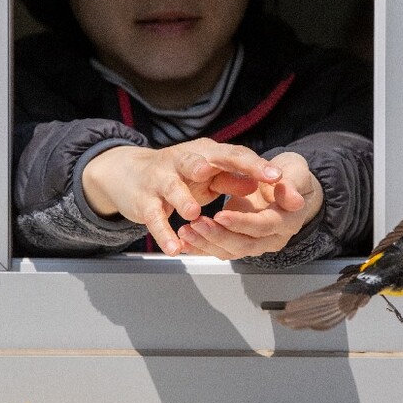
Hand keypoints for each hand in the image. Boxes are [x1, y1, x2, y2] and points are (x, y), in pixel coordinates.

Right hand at [81, 138, 282, 255]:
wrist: (125, 173)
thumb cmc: (176, 174)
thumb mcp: (206, 173)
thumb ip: (231, 177)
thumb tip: (261, 183)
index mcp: (203, 153)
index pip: (232, 155)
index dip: (254, 165)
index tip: (276, 176)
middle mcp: (181, 161)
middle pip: (199, 162)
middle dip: (222, 170)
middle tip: (242, 182)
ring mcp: (159, 180)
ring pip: (172, 187)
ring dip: (183, 199)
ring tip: (194, 214)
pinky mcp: (143, 201)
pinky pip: (154, 217)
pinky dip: (163, 233)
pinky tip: (174, 248)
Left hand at [177, 152, 322, 259]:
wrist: (284, 184)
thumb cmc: (289, 174)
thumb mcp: (295, 171)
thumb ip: (293, 184)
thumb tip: (296, 201)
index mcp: (287, 221)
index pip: (263, 226)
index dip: (241, 222)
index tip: (220, 215)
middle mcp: (272, 238)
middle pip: (244, 244)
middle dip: (218, 236)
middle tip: (196, 224)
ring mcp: (256, 243)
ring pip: (230, 251)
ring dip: (206, 243)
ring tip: (185, 231)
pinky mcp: (240, 242)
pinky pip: (220, 249)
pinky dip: (201, 247)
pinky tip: (183, 243)